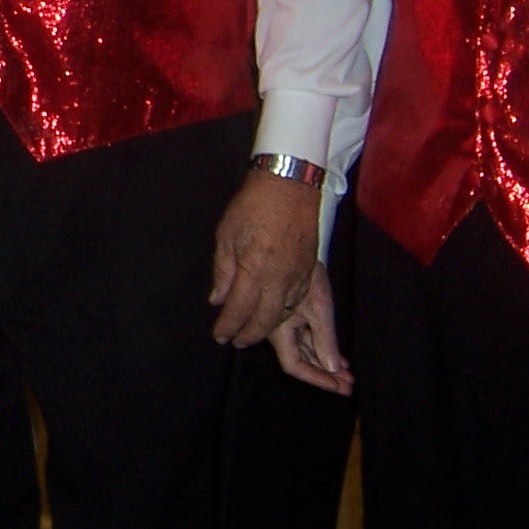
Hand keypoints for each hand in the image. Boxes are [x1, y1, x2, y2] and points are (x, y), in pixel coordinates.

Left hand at [209, 169, 319, 347]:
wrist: (290, 187)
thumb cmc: (253, 206)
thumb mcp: (226, 235)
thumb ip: (222, 271)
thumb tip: (218, 299)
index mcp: (255, 270)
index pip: (239, 310)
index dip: (228, 327)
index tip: (220, 336)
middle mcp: (280, 280)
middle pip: (265, 321)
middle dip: (249, 335)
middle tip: (236, 341)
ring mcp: (298, 278)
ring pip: (284, 315)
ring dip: (268, 328)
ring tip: (253, 332)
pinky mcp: (310, 273)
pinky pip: (297, 303)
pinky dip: (284, 314)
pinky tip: (275, 314)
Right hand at [268, 263, 352, 395]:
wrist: (289, 241)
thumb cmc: (303, 270)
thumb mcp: (318, 305)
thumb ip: (323, 337)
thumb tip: (333, 368)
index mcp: (278, 328)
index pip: (293, 364)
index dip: (315, 378)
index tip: (338, 388)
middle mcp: (279, 328)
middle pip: (300, 360)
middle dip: (325, 374)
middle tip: (349, 386)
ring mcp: (286, 319)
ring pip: (305, 349)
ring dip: (326, 363)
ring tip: (348, 375)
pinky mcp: (293, 309)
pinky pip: (307, 336)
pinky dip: (323, 348)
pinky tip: (338, 357)